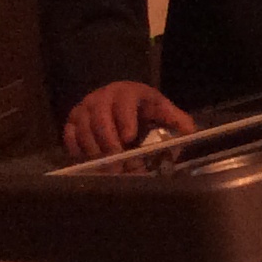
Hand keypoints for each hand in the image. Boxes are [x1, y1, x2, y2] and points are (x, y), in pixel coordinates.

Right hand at [62, 81, 195, 159]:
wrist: (117, 99)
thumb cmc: (141, 106)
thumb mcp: (159, 109)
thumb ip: (175, 119)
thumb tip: (191, 133)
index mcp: (126, 92)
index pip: (124, 103)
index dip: (125, 119)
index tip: (129, 137)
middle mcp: (101, 97)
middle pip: (100, 119)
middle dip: (109, 143)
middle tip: (118, 164)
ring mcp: (83, 108)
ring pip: (83, 130)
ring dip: (95, 151)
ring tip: (108, 169)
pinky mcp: (71, 121)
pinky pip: (69, 136)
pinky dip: (78, 150)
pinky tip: (90, 163)